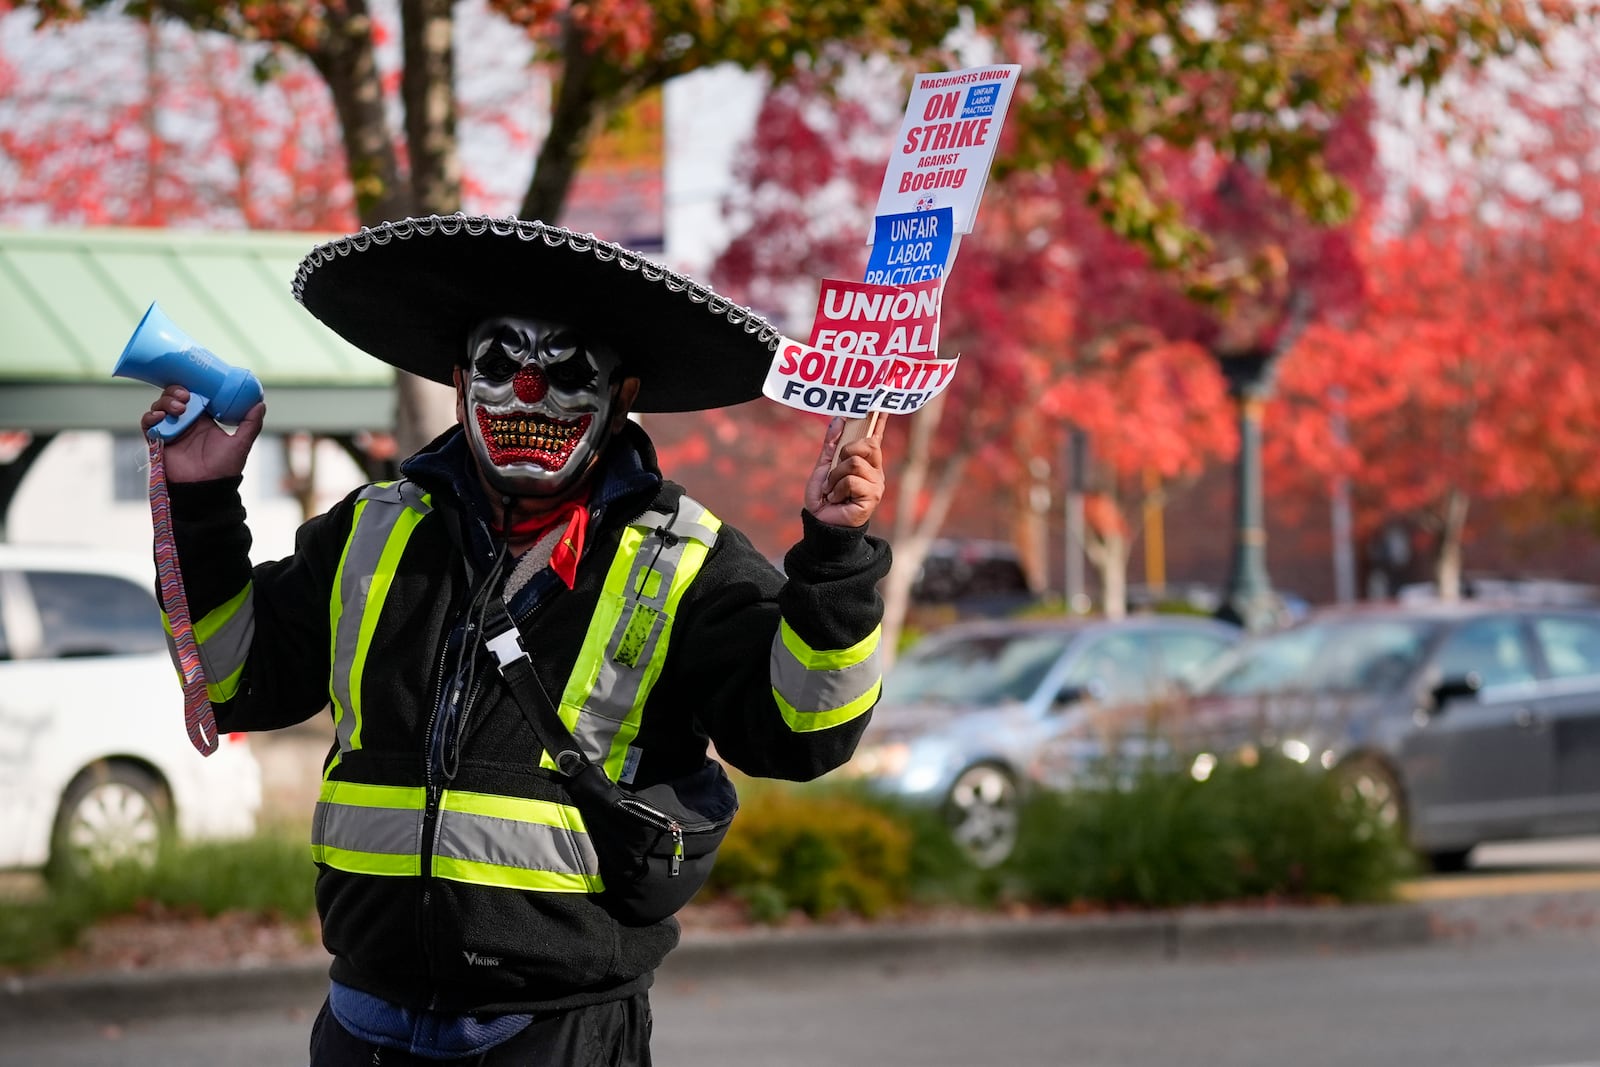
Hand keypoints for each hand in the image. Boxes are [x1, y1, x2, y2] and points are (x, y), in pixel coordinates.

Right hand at [139, 386, 265, 482]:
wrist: (207, 488)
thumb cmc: (224, 468)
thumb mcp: (240, 444)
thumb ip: (250, 425)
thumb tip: (261, 404)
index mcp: (204, 419)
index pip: (194, 395)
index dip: (192, 386)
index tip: (196, 384)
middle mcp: (186, 422)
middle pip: (174, 396)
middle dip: (176, 391)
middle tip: (185, 397)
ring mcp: (171, 430)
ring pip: (160, 406)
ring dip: (165, 402)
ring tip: (178, 409)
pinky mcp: (158, 440)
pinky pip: (148, 423)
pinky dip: (150, 417)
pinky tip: (160, 417)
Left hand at [804, 416, 886, 527]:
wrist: (820, 521)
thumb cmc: (824, 496)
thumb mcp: (824, 466)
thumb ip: (831, 445)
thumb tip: (838, 419)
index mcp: (866, 462)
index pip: (875, 437)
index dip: (880, 421)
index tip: (882, 404)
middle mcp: (874, 471)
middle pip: (868, 445)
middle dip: (846, 452)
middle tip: (836, 469)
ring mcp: (875, 484)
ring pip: (855, 463)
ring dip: (836, 476)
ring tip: (832, 489)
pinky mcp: (872, 497)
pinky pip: (852, 480)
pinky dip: (837, 488)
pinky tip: (836, 499)